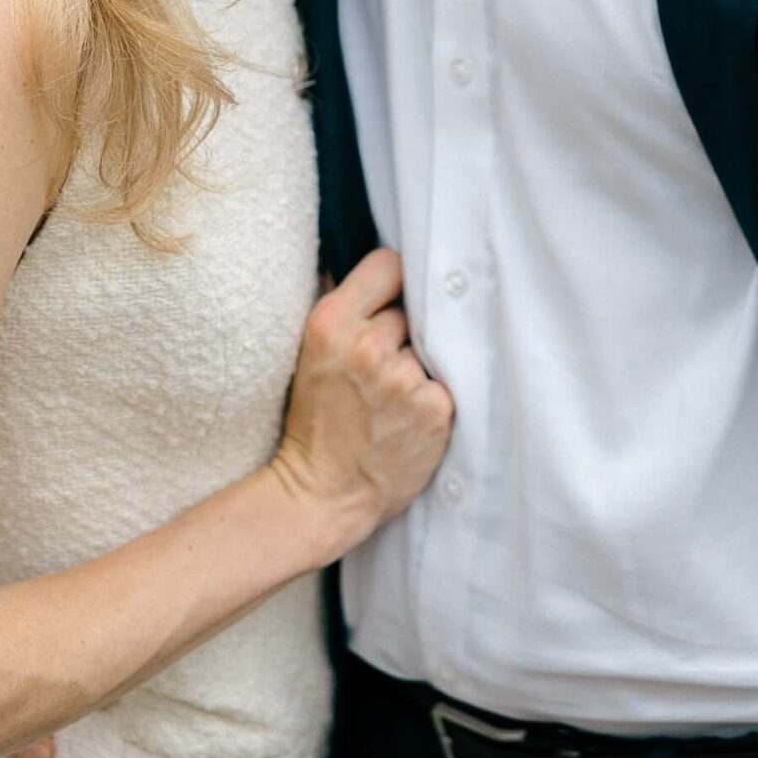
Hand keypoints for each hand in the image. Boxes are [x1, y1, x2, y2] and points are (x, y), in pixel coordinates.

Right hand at [269, 248, 453, 559]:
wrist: (322, 493)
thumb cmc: (314, 422)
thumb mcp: (310, 353)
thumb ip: (343, 308)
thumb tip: (378, 271)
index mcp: (331, 322)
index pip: (388, 263)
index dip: (392, 285)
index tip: (389, 305)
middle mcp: (368, 345)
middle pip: (412, 308)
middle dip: (402, 333)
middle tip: (381, 369)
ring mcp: (404, 378)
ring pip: (431, 346)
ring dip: (419, 367)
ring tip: (394, 400)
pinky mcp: (434, 408)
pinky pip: (447, 382)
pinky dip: (434, 397)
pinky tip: (410, 418)